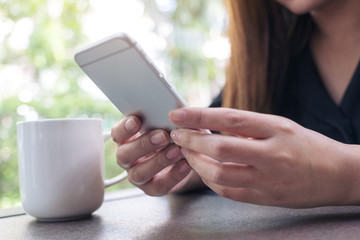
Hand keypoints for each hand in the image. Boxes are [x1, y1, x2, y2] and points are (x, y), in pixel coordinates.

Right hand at [111, 115, 202, 195]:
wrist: (184, 156)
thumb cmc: (172, 134)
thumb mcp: (170, 123)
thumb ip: (167, 117)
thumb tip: (176, 110)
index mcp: (127, 139)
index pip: (117, 133)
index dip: (124, 128)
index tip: (136, 120)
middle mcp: (128, 158)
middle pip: (125, 154)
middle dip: (143, 144)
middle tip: (162, 136)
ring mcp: (138, 175)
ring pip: (139, 173)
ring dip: (158, 161)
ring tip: (176, 150)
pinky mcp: (152, 188)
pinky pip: (159, 186)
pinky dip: (173, 175)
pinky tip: (185, 164)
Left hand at [169, 107, 359, 207]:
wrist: (335, 175)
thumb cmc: (305, 145)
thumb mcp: (280, 125)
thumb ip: (246, 126)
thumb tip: (210, 123)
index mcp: (277, 129)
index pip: (231, 119)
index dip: (200, 115)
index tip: (178, 113)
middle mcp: (272, 155)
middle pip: (221, 148)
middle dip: (192, 140)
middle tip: (177, 134)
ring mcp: (268, 180)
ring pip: (219, 174)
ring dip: (196, 162)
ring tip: (187, 152)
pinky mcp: (265, 198)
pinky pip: (228, 191)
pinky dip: (209, 179)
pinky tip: (203, 169)